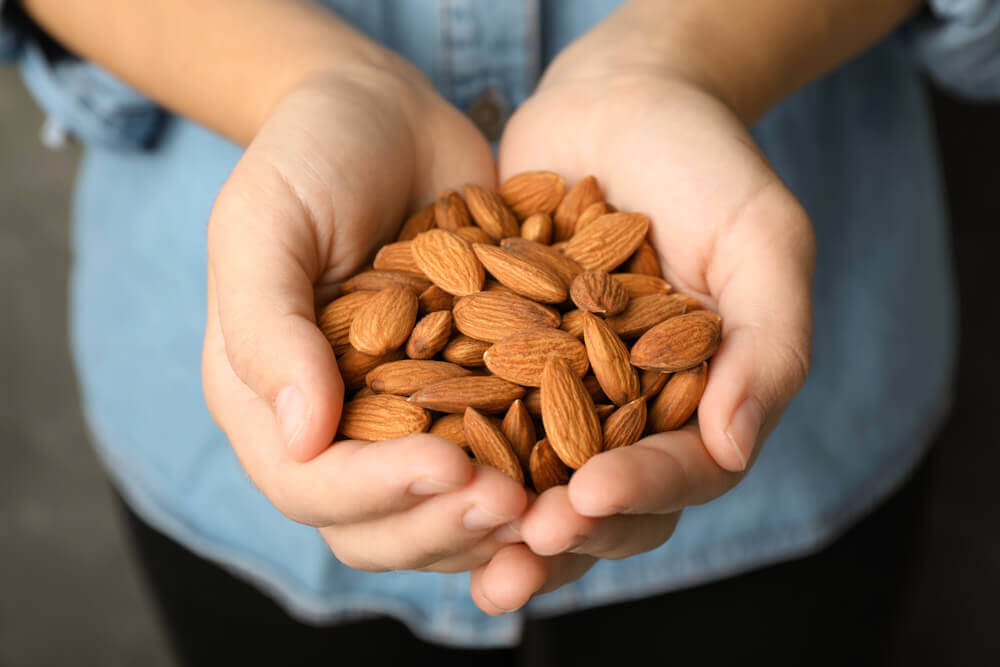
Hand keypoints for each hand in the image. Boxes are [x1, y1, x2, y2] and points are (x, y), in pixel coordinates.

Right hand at [202, 63, 527, 572]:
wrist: (386, 117)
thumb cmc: (308, 156)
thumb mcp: (264, 224)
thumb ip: (269, 327)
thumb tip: (302, 438)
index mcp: (271, 402)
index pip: (311, 486)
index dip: (376, 491)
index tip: (447, 465)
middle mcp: (338, 430)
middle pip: (381, 526)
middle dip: (446, 524)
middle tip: (515, 505)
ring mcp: (410, 419)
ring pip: (448, 513)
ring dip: (499, 524)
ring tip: (558, 505)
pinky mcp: (474, 396)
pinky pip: (505, 458)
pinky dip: (541, 479)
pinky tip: (590, 473)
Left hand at [469, 20, 815, 611]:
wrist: (620, 100)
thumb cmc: (707, 163)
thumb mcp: (761, 239)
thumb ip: (768, 342)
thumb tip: (735, 445)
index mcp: (698, 402)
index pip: (679, 473)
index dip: (638, 493)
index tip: (588, 497)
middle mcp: (626, 412)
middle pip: (600, 501)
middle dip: (560, 535)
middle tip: (513, 560)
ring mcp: (556, 389)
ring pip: (529, 478)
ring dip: (494, 522)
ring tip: (454, 546)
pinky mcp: (494, 357)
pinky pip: (468, 412)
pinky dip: (442, 443)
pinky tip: (399, 468)